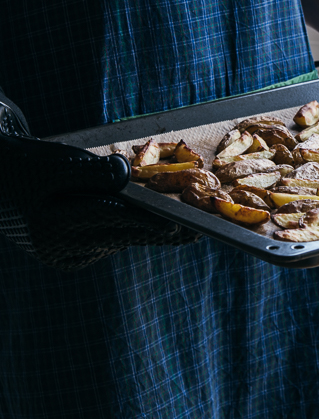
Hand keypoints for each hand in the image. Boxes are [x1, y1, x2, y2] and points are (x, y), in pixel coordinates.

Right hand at [0, 89, 197, 269]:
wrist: (2, 186)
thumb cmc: (30, 167)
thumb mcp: (57, 163)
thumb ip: (91, 173)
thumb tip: (124, 177)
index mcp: (55, 225)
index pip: (113, 220)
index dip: (151, 221)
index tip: (181, 223)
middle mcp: (63, 249)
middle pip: (124, 236)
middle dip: (163, 230)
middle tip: (200, 229)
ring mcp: (70, 255)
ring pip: (122, 239)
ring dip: (151, 230)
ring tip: (188, 226)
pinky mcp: (77, 255)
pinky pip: (114, 240)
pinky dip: (135, 230)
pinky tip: (162, 225)